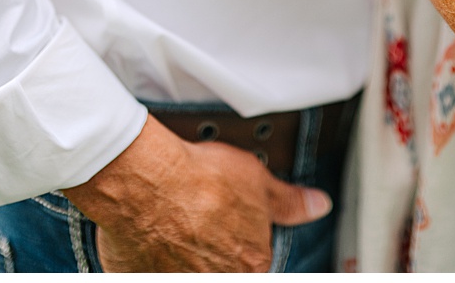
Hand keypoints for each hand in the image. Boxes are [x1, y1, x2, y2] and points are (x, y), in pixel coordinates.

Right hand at [63, 117, 330, 271]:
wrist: (148, 181)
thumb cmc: (199, 180)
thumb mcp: (257, 181)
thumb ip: (289, 202)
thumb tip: (316, 205)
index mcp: (251, 265)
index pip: (253, 259)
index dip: (240, 236)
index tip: (226, 221)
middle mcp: (217, 278)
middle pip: (220, 265)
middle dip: (212, 247)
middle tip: (198, 216)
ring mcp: (175, 278)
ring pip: (185, 266)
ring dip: (181, 252)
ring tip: (172, 220)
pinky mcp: (137, 274)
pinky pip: (148, 266)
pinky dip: (149, 253)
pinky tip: (147, 230)